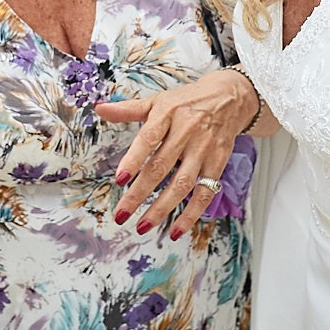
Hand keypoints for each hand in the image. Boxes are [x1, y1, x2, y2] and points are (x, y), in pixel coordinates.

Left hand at [98, 68, 255, 239]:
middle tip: (122, 214)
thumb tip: (99, 108)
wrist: (229, 98)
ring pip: (182, 184)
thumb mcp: (158, 101)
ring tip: (142, 226)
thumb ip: (128, 109)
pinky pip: (205, 193)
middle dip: (140, 193)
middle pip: (161, 166)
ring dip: (162, 208)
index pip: (149, 138)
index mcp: (168, 113)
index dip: (134, 159)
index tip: (119, 179)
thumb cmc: (187, 102)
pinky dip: (191, 214)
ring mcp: (204, 149)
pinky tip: (176, 230)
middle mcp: (187, 132)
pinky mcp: (218, 163)